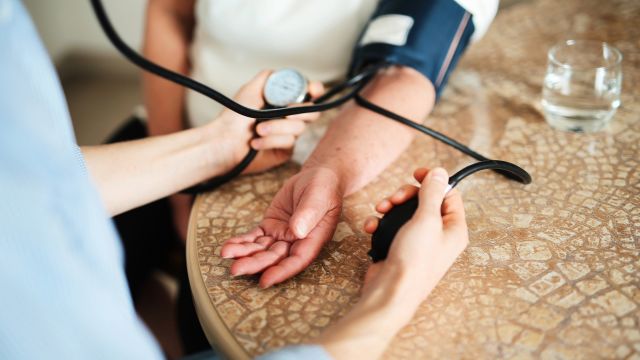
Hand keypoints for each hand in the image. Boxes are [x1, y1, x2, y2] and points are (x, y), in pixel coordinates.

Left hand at [206, 71, 323, 174]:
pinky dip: (271, 140)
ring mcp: (289, 134)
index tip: (313, 91)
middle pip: (312, 112)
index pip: (310, 93)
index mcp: (284, 100)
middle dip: (299, 112)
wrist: (225, 142)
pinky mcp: (285, 151)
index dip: (316, 90)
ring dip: (276, 127)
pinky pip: (289, 143)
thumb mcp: (250, 90)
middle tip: (284, 112)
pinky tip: (256, 142)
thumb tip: (283, 72)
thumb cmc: (234, 117)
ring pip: (298, 128)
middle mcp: (290, 117)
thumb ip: (268, 77)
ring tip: (257, 129)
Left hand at [220, 167, 342, 287]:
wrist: (316, 177)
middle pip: (274, 258)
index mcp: (313, 239)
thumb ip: (308, 213)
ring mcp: (281, 235)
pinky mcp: (270, 226)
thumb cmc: (323, 187)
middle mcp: (296, 242)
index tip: (265, 280)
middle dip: (255, 264)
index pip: (297, 260)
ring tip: (226, 254)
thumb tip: (296, 232)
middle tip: (235, 269)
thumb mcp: (319, 196)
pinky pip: (254, 236)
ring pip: (261, 249)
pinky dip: (241, 241)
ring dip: (244, 253)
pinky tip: (228, 246)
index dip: (281, 272)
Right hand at [362, 167, 467, 301]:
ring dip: (390, 208)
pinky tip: (372, 227)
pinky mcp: (400, 247)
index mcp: (454, 228)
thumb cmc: (414, 261)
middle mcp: (439, 235)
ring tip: (380, 211)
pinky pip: (391, 227)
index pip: (450, 195)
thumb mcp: (426, 219)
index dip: (433, 181)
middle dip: (405, 195)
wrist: (390, 292)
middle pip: (425, 201)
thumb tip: (440, 172)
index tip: (416, 173)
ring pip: (405, 212)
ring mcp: (419, 242)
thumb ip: (432, 193)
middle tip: (394, 198)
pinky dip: (380, 223)